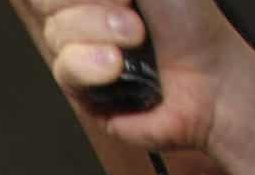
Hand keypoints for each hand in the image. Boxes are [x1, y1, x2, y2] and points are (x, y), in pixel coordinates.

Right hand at [31, 0, 254, 156]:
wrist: (208, 83)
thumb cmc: (194, 29)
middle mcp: (86, 12)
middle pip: (46, 2)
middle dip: (88, 4)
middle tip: (129, 10)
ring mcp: (79, 49)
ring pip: (55, 32)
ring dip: (96, 31)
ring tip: (134, 41)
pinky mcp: (78, 87)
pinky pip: (63, 68)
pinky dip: (91, 65)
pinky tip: (115, 68)